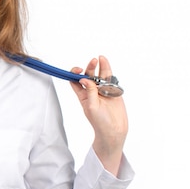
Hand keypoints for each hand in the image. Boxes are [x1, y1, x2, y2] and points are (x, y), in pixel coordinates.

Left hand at [70, 56, 127, 174]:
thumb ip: (89, 92)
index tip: (78, 69)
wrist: (114, 130)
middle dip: (90, 67)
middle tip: (93, 61)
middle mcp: (92, 91)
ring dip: (100, 66)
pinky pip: (110, 79)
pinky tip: (106, 64)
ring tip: (101, 58)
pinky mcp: (113, 91)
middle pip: (89, 75)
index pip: (75, 81)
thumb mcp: (91, 107)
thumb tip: (84, 78)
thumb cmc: (100, 122)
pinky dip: (108, 71)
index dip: (75, 73)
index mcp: (83, 95)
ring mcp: (103, 90)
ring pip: (100, 75)